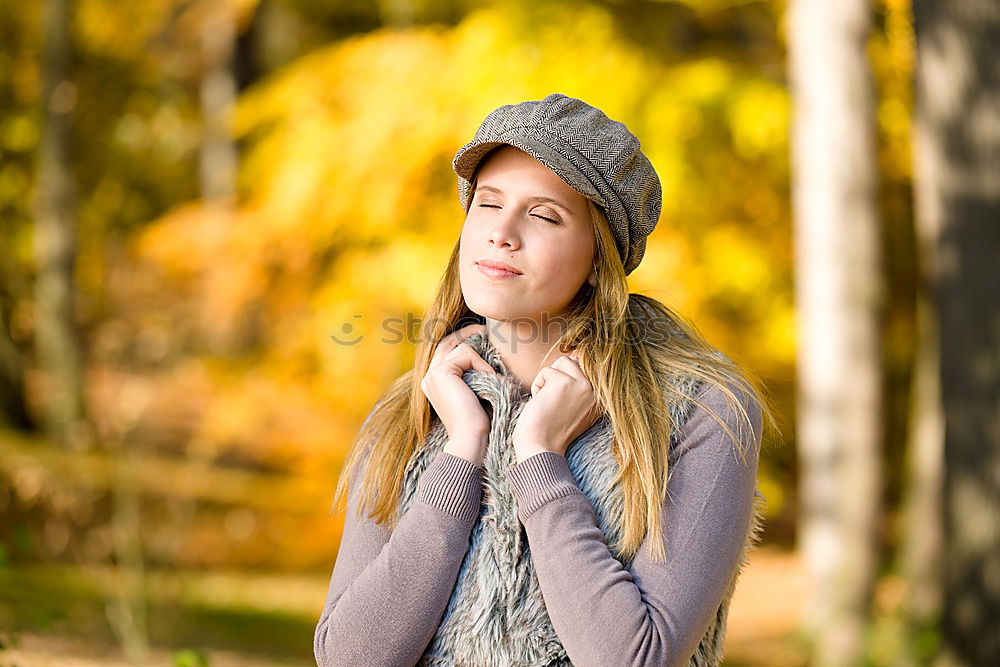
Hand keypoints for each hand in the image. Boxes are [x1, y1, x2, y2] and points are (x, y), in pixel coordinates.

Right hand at [420, 324, 495, 465]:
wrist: (470, 440)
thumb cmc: (478, 422)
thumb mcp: (473, 392)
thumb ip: (470, 374)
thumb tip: (484, 352)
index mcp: (432, 383)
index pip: (445, 351)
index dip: (463, 340)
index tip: (482, 335)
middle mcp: (428, 377)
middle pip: (448, 342)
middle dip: (467, 333)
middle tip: (486, 330)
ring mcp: (432, 374)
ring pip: (461, 348)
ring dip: (482, 361)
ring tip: (493, 379)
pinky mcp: (441, 372)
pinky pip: (467, 354)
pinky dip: (482, 366)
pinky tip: (489, 382)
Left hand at [511, 349, 601, 464]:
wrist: (540, 448)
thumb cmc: (551, 430)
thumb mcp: (575, 408)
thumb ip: (580, 386)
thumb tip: (577, 352)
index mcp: (601, 399)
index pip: (588, 368)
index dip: (568, 378)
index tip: (562, 399)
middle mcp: (596, 392)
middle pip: (573, 362)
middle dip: (557, 378)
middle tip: (553, 403)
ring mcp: (582, 386)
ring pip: (561, 362)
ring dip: (548, 380)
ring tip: (548, 402)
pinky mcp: (564, 383)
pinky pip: (546, 370)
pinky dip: (538, 385)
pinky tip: (541, 404)